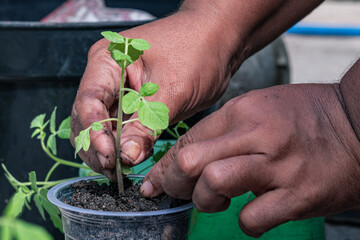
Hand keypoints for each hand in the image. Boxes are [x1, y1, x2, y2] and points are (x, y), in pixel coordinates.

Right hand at [70, 11, 233, 179]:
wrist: (219, 45)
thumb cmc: (197, 50)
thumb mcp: (172, 89)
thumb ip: (147, 123)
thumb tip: (127, 155)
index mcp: (108, 61)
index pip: (88, 101)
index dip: (94, 132)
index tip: (110, 156)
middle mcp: (107, 77)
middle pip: (88, 118)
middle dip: (98, 146)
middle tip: (114, 170)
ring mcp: (119, 93)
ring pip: (101, 128)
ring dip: (108, 151)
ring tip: (120, 171)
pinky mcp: (134, 107)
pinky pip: (121, 131)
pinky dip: (123, 147)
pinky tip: (129, 160)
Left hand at [141, 84, 359, 236]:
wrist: (358, 124)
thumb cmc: (305, 116)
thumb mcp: (260, 107)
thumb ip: (224, 130)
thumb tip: (188, 157)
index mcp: (243, 111)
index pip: (188, 140)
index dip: (165, 165)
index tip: (156, 181)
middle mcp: (257, 134)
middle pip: (191, 162)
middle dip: (175, 183)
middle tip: (180, 192)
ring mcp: (278, 165)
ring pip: (214, 185)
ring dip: (206, 201)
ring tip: (217, 201)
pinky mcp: (298, 195)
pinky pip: (251, 219)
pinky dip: (245, 223)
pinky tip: (253, 214)